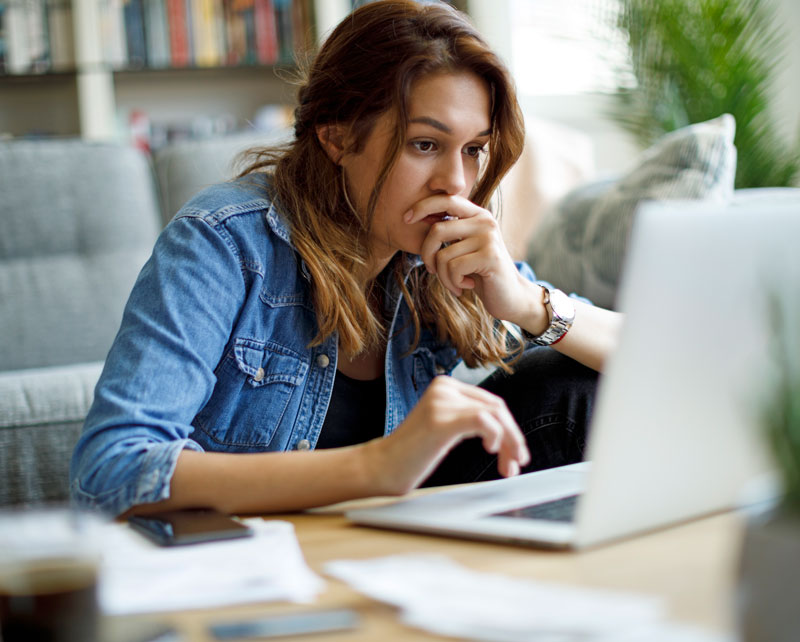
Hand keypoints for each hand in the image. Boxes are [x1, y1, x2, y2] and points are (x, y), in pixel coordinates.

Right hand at [363, 376, 529, 495]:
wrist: (381, 467)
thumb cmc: (413, 454)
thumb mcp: (445, 427)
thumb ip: (469, 418)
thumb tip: (509, 431)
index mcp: (446, 385)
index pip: (491, 402)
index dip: (510, 428)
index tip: (515, 453)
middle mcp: (444, 387)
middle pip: (497, 407)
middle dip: (513, 437)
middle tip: (517, 463)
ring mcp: (441, 401)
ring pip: (495, 414)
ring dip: (509, 443)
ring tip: (508, 466)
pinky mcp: (441, 419)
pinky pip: (483, 421)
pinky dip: (496, 436)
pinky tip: (491, 450)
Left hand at [404, 194, 539, 324]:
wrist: (510, 297)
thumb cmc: (480, 273)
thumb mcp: (463, 248)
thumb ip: (448, 233)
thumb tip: (416, 217)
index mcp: (477, 215)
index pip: (446, 200)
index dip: (423, 206)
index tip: (406, 219)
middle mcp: (484, 221)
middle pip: (436, 230)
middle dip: (427, 255)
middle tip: (432, 270)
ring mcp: (488, 238)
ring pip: (443, 256)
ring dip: (443, 277)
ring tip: (455, 284)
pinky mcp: (490, 256)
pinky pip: (453, 268)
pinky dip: (453, 283)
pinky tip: (466, 286)